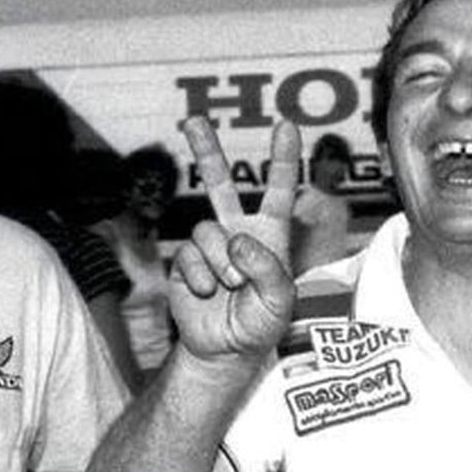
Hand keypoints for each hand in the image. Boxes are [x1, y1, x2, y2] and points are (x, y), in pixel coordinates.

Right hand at [170, 116, 300, 365]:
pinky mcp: (185, 261)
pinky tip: (207, 292)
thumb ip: (267, 268)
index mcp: (269, 235)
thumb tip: (237, 240)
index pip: (278, 191)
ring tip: (228, 286)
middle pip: (220, 183)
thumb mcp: (280, 301)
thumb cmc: (260, 324)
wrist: (224, 350)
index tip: (286, 126)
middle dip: (205, 151)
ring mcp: (209, 246)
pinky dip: (200, 276)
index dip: (283, 158)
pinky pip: (188, 255)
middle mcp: (236, 232)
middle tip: (193, 120)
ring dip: (220, 261)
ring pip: (207, 230)